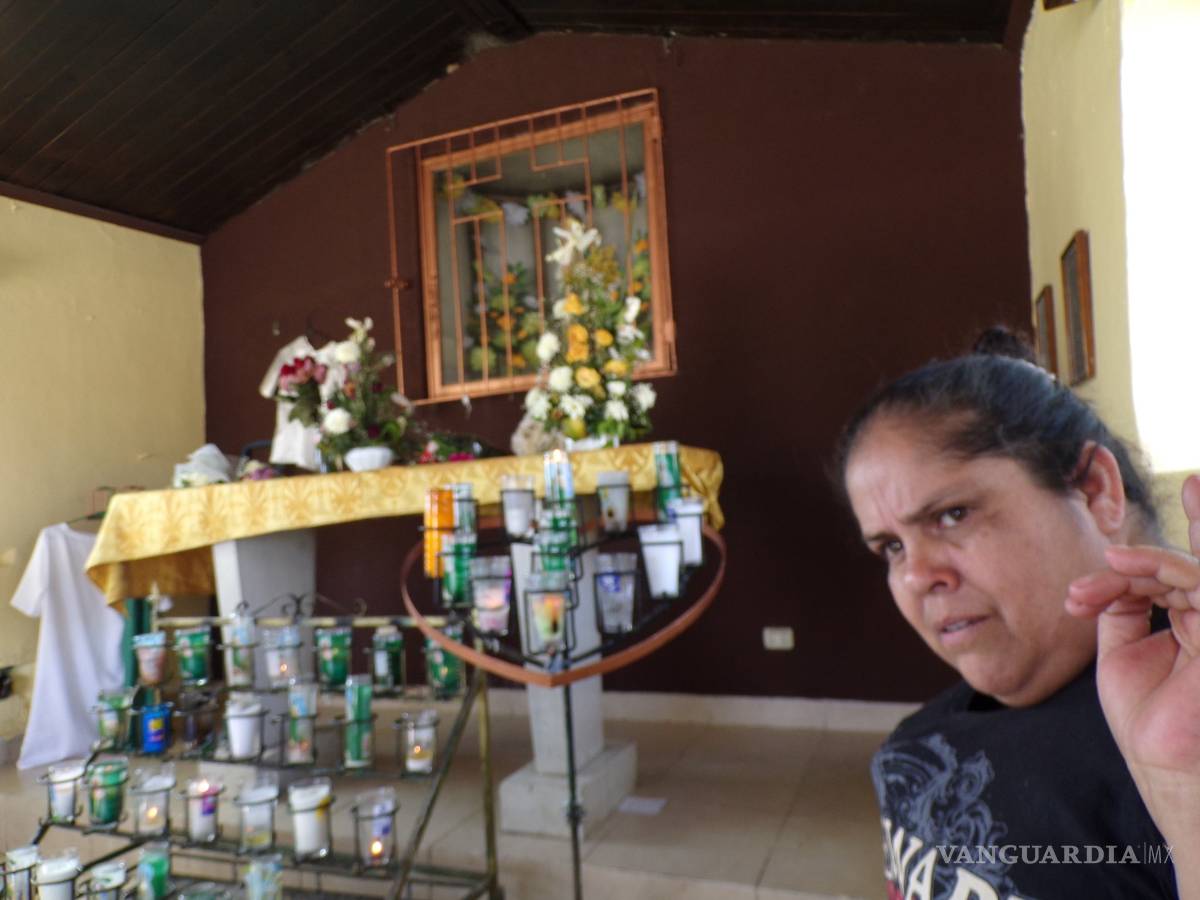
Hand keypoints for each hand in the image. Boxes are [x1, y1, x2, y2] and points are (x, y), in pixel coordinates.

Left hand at [1067, 475, 1199, 890]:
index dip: (1138, 562)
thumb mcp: (1122, 650)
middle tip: (1177, 493)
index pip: (1172, 575)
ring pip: (1194, 570)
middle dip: (1181, 530)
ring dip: (1146, 559)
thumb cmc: (1148, 717)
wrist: (1161, 759)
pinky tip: (1121, 566)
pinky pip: (1197, 584)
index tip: (1090, 576)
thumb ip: (1122, 606)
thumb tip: (1111, 572)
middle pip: (1190, 565)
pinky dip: (1159, 568)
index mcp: (1193, 620)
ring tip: (1108, 561)